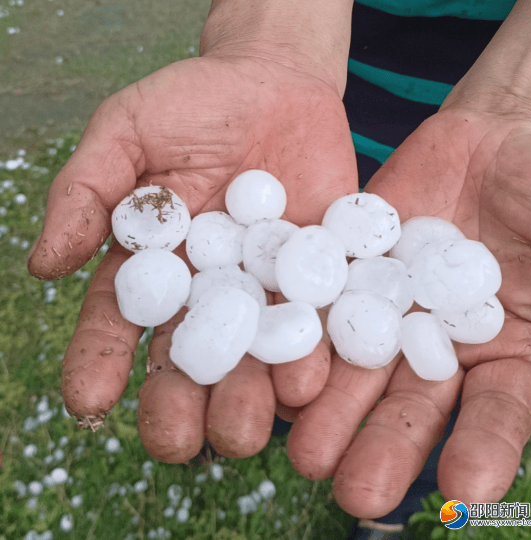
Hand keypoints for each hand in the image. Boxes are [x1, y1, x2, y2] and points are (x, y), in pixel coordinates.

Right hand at [27, 55, 357, 461]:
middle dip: (182, 404)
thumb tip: (42, 265)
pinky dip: (315, 353)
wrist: (275, 82)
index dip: (99, 363)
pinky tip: (309, 383)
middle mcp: (209, 290)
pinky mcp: (320, 275)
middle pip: (190, 359)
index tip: (86, 402)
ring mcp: (266, 287)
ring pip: (254, 356)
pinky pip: (318, 320)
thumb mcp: (128, 131)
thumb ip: (88, 192)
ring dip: (249, 396)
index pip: (120, 323)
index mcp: (156, 266)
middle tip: (179, 442)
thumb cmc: (193, 103)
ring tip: (246, 428)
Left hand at [286, 105, 530, 516]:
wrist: (507, 137)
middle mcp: (439, 342)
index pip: (495, 415)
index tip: (463, 492)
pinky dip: (307, 331)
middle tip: (350, 493)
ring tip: (303, 448)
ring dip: (333, 406)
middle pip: (410, 401)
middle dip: (384, 444)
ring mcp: (391, 305)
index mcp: (504, 354)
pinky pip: (328, 300)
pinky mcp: (355, 268)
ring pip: (359, 363)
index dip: (482, 451)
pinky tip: (284, 366)